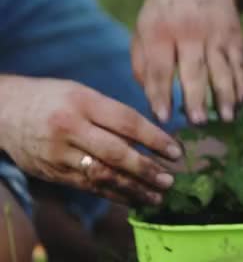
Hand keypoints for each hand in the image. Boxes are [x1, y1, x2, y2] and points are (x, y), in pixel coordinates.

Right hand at [0, 76, 182, 204]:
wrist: (4, 111)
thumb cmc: (53, 98)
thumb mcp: (83, 93)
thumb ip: (113, 114)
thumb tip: (152, 137)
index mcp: (83, 102)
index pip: (127, 122)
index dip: (155, 138)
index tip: (176, 152)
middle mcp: (70, 127)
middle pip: (116, 153)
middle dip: (147, 169)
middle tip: (170, 180)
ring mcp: (60, 153)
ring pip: (103, 175)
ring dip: (134, 189)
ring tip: (157, 196)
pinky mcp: (53, 172)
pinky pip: (89, 186)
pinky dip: (114, 195)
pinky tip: (134, 199)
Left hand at [132, 0, 242, 124]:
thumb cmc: (165, 12)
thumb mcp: (143, 28)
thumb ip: (143, 64)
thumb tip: (152, 100)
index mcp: (160, 32)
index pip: (160, 67)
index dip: (161, 94)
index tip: (162, 118)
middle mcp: (190, 33)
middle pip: (194, 70)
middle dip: (196, 98)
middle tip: (197, 122)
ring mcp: (216, 35)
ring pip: (223, 70)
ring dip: (226, 95)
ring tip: (227, 118)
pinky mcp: (235, 38)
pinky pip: (240, 66)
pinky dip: (241, 86)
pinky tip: (240, 104)